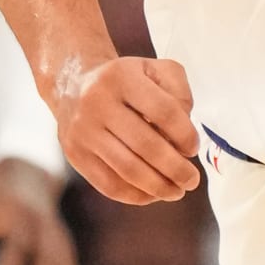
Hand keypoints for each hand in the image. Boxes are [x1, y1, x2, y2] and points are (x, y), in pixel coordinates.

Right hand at [59, 55, 199, 203]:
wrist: (72, 85)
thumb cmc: (125, 81)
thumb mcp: (155, 69)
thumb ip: (179, 93)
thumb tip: (184, 133)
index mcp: (122, 77)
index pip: (164, 111)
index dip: (185, 135)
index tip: (193, 149)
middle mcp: (98, 102)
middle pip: (146, 145)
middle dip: (176, 169)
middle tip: (191, 180)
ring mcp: (83, 131)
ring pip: (128, 169)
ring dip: (159, 187)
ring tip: (177, 191)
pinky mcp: (75, 154)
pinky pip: (109, 184)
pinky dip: (136, 195)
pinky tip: (152, 194)